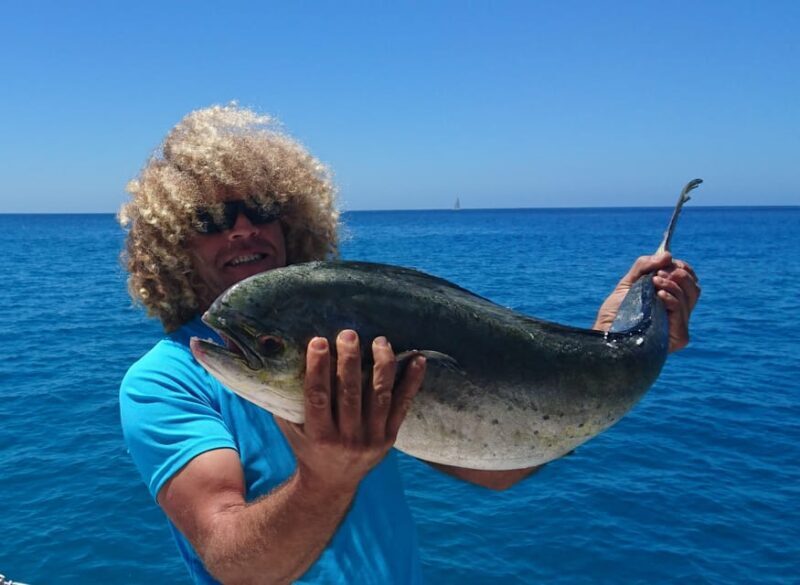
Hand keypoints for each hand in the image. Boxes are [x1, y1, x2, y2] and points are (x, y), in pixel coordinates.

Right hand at [275, 330, 425, 492]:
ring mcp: (372, 438)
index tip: (319, 341)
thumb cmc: (307, 446)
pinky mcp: (390, 437)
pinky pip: (403, 405)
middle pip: (350, 393)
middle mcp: (347, 438)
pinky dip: (412, 381)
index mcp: (319, 435)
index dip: (318, 368)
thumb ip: (287, 399)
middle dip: (350, 360)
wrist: (332, 483)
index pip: (318, 396)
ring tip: (380, 340)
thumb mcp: (291, 427)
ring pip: (380, 395)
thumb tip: (280, 358)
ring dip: (381, 364)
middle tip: (349, 334)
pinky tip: (417, 359)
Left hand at [593, 252, 700, 352]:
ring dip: (673, 284)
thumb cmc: (615, 311)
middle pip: (694, 288)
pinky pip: (682, 314)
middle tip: (660, 273)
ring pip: (690, 297)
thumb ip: (644, 266)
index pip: (688, 281)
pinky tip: (659, 295)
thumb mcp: (628, 283)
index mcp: (669, 300)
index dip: (682, 268)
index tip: (668, 260)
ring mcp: (678, 325)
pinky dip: (673, 300)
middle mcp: (677, 313)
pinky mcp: (677, 337)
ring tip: (654, 282)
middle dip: (679, 274)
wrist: (605, 332)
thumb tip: (667, 254)